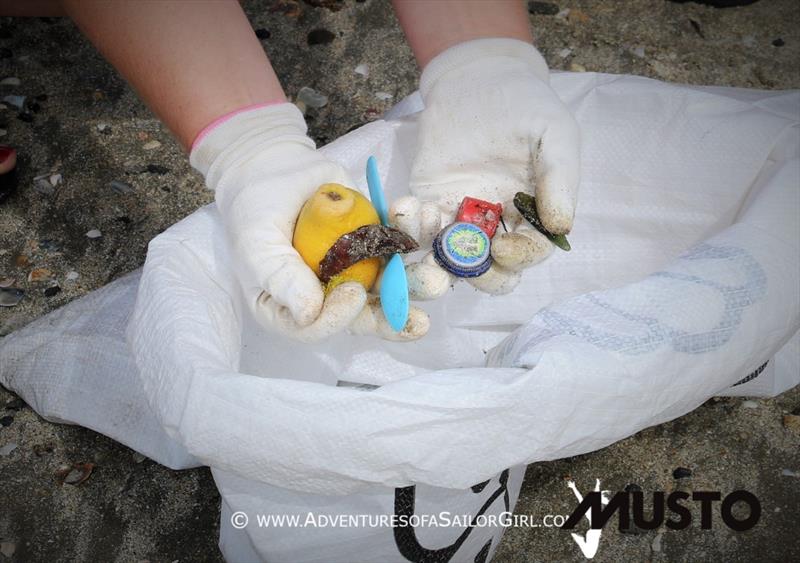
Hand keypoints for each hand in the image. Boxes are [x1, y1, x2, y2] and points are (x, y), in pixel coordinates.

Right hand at [190, 103, 427, 341]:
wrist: (275, 167)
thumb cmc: (255, 209)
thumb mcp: (256, 244)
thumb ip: (280, 278)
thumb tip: (308, 314)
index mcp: (297, 309)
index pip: (322, 327)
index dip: (342, 318)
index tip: (353, 293)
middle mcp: (332, 297)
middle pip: (368, 313)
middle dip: (400, 309)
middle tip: (425, 306)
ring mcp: (358, 270)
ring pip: (394, 282)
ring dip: (419, 276)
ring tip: (438, 268)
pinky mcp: (376, 242)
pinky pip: (402, 243)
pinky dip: (418, 231)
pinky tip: (427, 216)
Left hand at [392, 38, 579, 297]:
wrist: (477, 78)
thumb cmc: (524, 105)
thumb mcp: (555, 133)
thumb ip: (560, 178)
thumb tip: (561, 227)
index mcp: (532, 215)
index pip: (530, 252)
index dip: (519, 258)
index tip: (502, 248)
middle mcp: (495, 225)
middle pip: (490, 271)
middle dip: (476, 278)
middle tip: (458, 269)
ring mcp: (458, 217)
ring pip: (448, 262)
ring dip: (434, 269)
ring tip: (423, 266)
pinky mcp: (426, 202)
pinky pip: (416, 230)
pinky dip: (409, 229)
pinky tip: (408, 208)